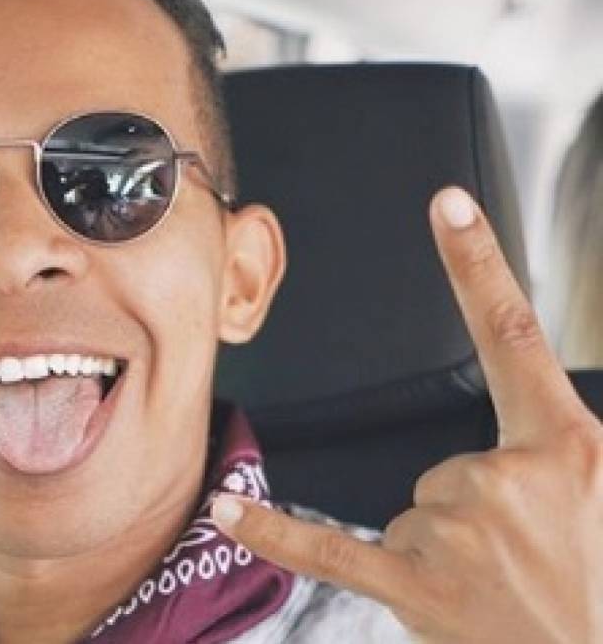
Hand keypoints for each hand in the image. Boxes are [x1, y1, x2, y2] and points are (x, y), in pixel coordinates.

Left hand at [213, 187, 602, 643]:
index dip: (478, 265)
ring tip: (504, 586)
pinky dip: (274, 532)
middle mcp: (502, 479)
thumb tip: (523, 440)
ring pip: (410, 507)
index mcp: (564, 446)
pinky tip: (229, 514)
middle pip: (439, 459)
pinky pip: (328, 549)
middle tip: (528, 553)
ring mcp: (453, 534)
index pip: (511, 334)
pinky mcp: (416, 586)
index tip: (447, 207)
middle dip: (470, 504)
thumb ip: (555, 451)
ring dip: (444, 545)